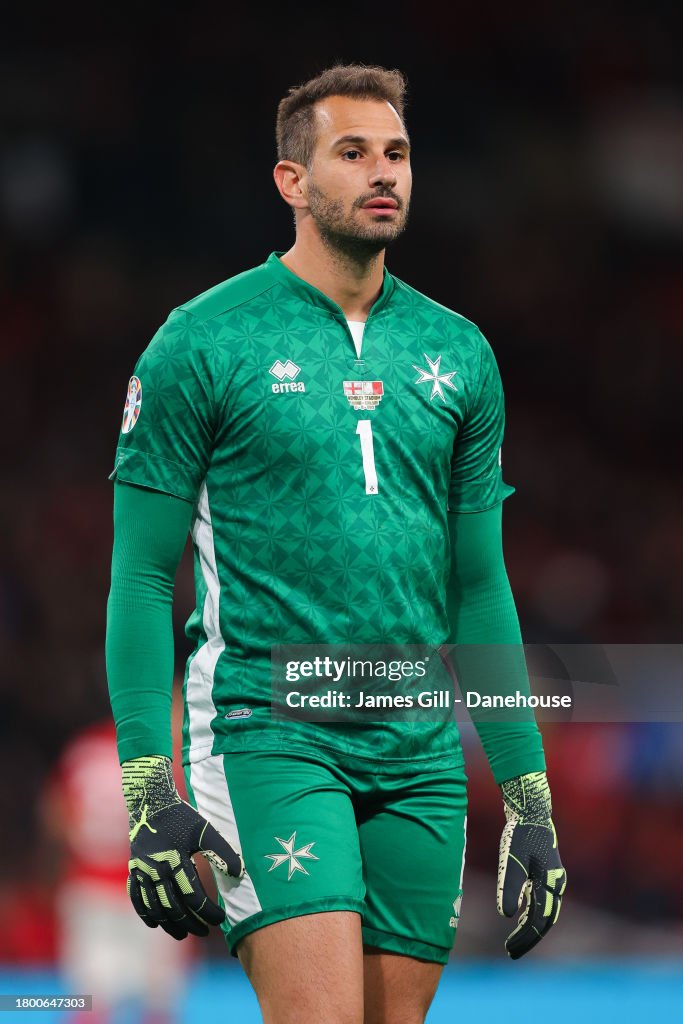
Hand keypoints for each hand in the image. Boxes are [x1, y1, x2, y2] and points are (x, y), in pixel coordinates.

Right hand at [122, 755, 243, 939]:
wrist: (151, 801)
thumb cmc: (182, 816)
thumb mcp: (205, 830)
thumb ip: (222, 851)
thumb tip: (239, 872)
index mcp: (176, 860)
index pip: (194, 897)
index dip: (208, 911)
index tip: (221, 918)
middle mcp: (156, 870)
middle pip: (174, 907)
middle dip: (191, 923)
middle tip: (205, 932)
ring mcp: (142, 872)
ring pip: (155, 907)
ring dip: (169, 925)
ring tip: (183, 934)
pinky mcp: (133, 870)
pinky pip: (137, 898)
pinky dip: (145, 914)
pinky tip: (156, 924)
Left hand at [497, 770, 565, 958]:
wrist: (530, 810)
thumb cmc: (520, 834)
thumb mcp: (510, 860)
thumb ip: (509, 887)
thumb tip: (506, 915)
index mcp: (549, 883)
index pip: (539, 921)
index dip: (525, 938)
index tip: (509, 950)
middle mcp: (556, 883)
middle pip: (546, 920)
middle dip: (529, 937)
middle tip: (511, 951)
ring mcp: (554, 877)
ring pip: (546, 911)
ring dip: (531, 927)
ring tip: (514, 939)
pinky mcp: (548, 871)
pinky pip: (543, 899)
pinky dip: (533, 912)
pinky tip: (520, 915)